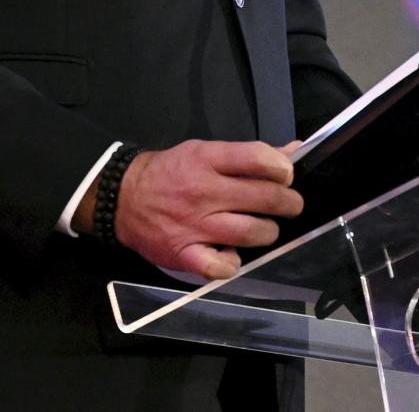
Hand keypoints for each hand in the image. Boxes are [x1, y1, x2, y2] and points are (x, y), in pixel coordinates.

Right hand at [108, 140, 303, 278]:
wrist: (125, 198)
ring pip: (251, 232)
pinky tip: (233, 254)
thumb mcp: (206, 152)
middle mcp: (203, 192)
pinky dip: (233, 263)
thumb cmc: (172, 172)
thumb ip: (249, 155)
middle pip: (263, 198)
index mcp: (208, 160)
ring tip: (265, 228)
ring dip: (268, 232)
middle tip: (289, 205)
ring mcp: (194, 225)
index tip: (286, 175)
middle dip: (288, 203)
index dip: (282, 167)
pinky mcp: (184, 254)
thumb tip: (293, 151)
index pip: (257, 158)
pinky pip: (220, 266)